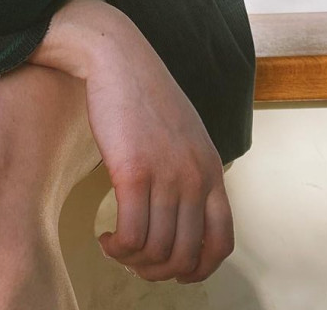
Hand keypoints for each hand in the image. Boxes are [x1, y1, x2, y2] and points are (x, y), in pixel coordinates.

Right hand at [82, 16, 233, 284]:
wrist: (117, 57)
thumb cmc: (143, 92)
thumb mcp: (183, 133)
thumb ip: (190, 169)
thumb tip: (180, 214)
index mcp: (211, 169)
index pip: (221, 243)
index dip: (198, 269)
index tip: (173, 270)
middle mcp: (196, 177)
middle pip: (186, 254)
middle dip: (158, 270)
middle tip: (134, 261)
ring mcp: (167, 175)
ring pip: (157, 250)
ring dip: (133, 260)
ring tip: (115, 247)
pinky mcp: (133, 171)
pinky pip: (131, 235)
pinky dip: (117, 247)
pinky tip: (104, 236)